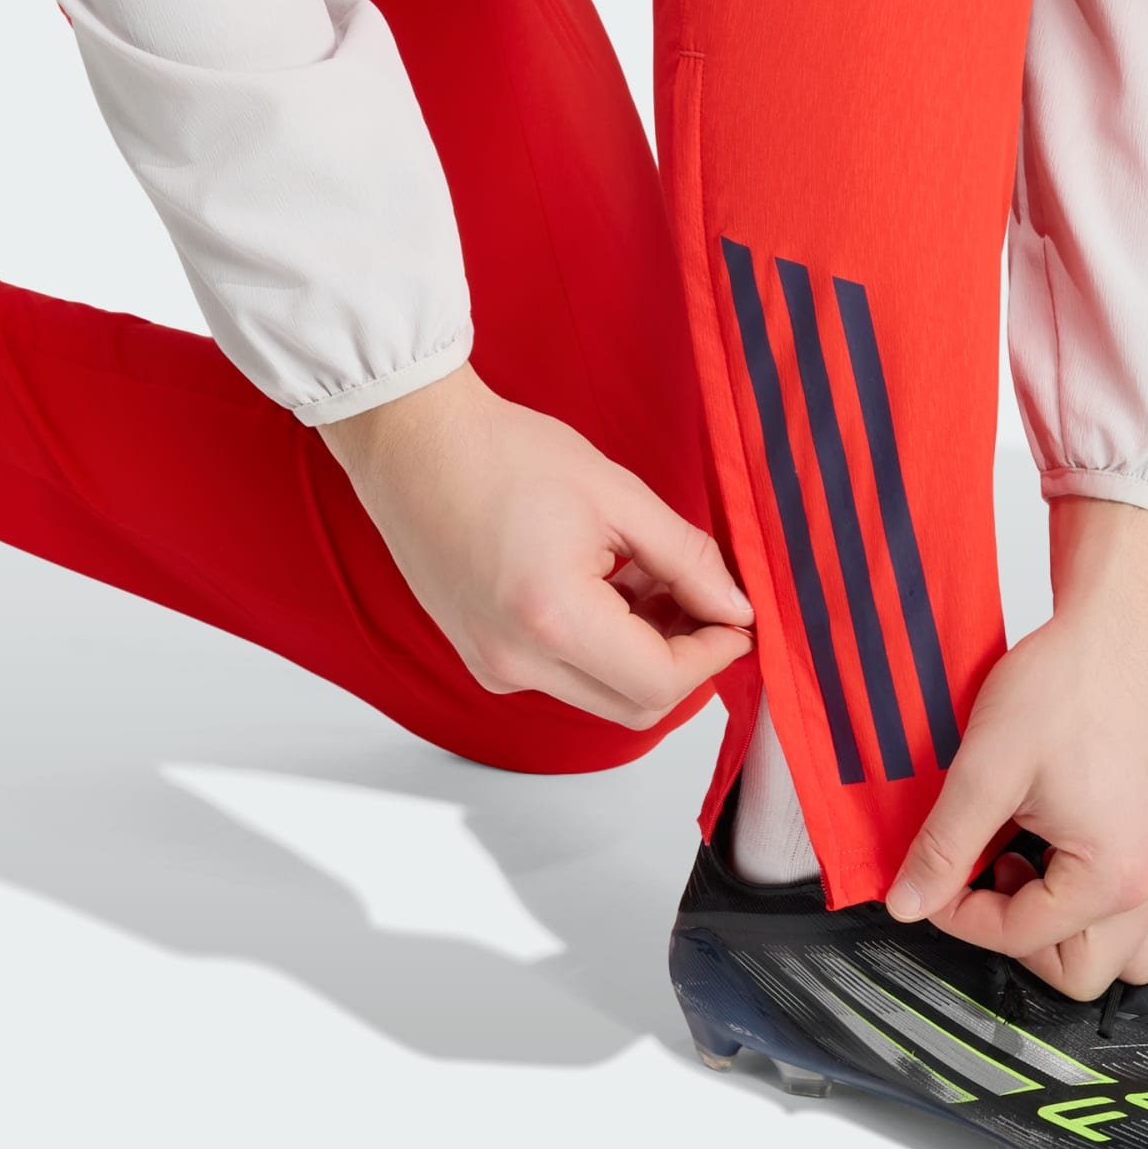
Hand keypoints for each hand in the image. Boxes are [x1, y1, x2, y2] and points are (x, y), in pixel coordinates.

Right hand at [321, 365, 753, 728]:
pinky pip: (559, 676)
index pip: (660, 681)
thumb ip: (687, 559)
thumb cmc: (499, 452)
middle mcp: (515, 660)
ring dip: (640, 653)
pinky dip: (598, 648)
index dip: (713, 654)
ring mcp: (490, 664)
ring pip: (599, 695)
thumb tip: (734, 607)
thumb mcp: (616, 495)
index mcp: (552, 620)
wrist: (412, 441)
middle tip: (703, 600)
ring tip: (646, 578)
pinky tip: (603, 586)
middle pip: (633, 707)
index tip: (735, 618)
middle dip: (682, 660)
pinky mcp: (479, 655)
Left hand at [886, 498, 1147, 999]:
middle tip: (980, 876)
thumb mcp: (985, 769)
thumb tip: (909, 902)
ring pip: (1125, 948)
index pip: (1023, 939)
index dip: (959, 916)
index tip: (930, 880)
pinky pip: (1144, 904)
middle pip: (1084, 972)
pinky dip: (1094, 894)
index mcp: (1116, 875)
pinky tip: (1053, 837)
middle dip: (1020, 936)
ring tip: (1021, 859)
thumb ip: (944, 846)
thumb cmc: (1067, 683)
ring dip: (1066, 925)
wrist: (1122, 623)